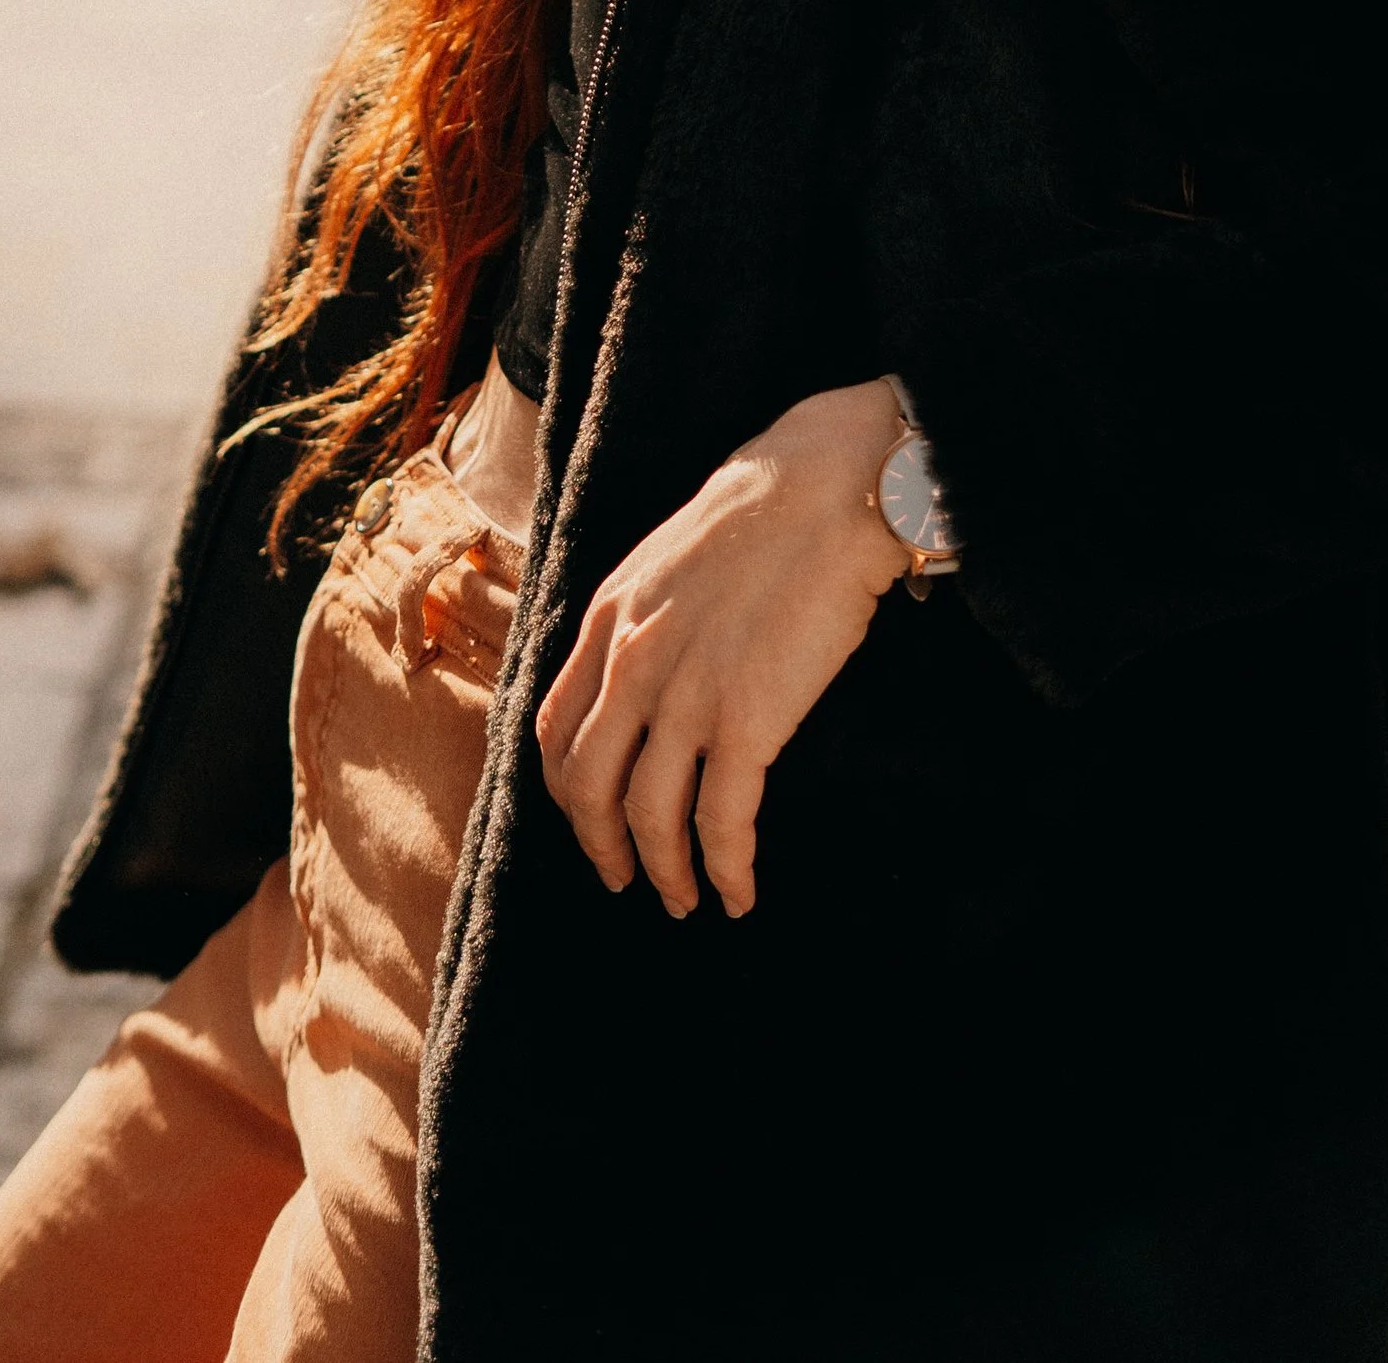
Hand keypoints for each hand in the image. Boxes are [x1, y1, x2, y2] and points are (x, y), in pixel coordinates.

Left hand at [535, 378, 907, 919]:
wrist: (832, 488)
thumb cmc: (769, 510)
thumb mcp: (670, 554)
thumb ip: (644, 616)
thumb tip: (648, 667)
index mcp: (608, 618)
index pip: (556, 728)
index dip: (566, 788)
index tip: (587, 817)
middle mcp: (631, 663)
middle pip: (587, 787)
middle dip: (602, 846)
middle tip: (624, 879)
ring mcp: (686, 696)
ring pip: (648, 817)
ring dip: (664, 872)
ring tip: (685, 899)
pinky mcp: (747, 722)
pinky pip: (721, 823)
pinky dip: (725, 871)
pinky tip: (739, 892)